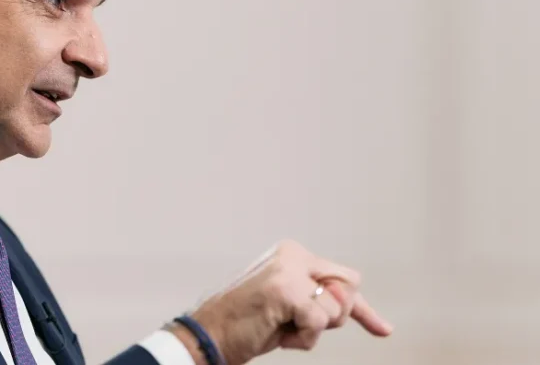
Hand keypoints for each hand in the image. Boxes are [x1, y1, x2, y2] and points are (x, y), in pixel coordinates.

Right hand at [171, 240, 392, 364]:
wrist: (209, 335)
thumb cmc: (247, 326)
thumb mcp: (289, 309)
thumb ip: (320, 303)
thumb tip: (369, 316)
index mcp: (292, 254)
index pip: (343, 279)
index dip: (362, 309)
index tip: (383, 329)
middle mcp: (292, 255)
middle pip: (348, 289)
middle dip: (332, 317)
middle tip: (296, 324)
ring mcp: (289, 271)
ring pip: (335, 308)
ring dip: (311, 331)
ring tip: (279, 327)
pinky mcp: (286, 290)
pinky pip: (318, 321)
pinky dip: (302, 337)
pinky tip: (277, 333)